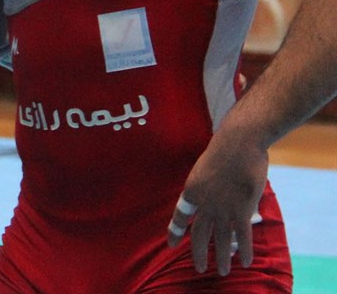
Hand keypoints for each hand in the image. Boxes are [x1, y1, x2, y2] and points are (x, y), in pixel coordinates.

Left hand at [167, 129, 267, 274]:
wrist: (238, 142)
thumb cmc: (224, 150)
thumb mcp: (205, 168)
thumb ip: (207, 186)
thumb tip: (213, 197)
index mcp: (191, 190)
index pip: (180, 216)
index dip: (175, 232)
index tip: (170, 244)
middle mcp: (204, 203)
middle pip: (199, 234)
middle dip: (198, 253)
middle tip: (198, 268)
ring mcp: (222, 208)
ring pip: (221, 240)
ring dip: (222, 258)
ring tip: (224, 272)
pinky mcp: (241, 210)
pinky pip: (242, 236)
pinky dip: (243, 251)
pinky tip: (244, 262)